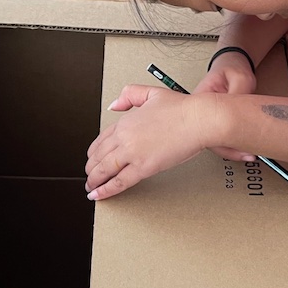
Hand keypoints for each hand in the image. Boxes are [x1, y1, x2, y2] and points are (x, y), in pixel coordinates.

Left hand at [85, 85, 215, 200]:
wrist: (197, 120)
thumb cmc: (182, 109)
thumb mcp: (150, 93)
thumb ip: (128, 96)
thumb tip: (113, 105)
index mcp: (125, 121)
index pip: (101, 140)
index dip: (94, 152)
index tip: (93, 157)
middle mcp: (124, 137)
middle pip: (98, 156)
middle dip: (91, 168)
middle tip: (89, 175)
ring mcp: (132, 153)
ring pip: (104, 170)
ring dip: (94, 181)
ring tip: (91, 187)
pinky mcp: (143, 167)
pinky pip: (119, 182)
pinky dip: (106, 190)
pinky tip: (98, 194)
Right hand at [192, 52, 257, 161]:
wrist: (233, 64)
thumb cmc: (232, 68)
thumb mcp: (240, 77)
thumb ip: (239, 93)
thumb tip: (241, 111)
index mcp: (201, 98)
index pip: (204, 125)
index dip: (220, 139)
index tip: (237, 144)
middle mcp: (201, 110)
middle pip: (208, 138)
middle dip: (227, 149)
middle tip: (246, 154)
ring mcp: (208, 117)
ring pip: (214, 139)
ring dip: (231, 148)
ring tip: (248, 153)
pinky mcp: (216, 121)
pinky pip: (221, 136)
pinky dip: (233, 143)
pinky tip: (245, 148)